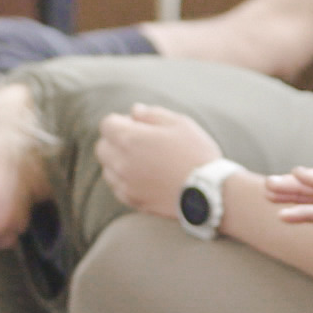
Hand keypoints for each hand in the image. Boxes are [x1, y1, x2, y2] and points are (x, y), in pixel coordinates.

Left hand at [95, 104, 221, 218]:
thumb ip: (152, 114)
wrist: (209, 191)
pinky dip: (125, 181)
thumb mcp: (180, 123)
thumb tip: (134, 111)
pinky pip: (118, 188)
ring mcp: (125, 184)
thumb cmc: (196, 153)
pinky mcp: (133, 201)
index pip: (107, 124)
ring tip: (143, 161)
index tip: (137, 124)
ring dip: (118, 162)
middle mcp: (121, 162)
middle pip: (102, 147)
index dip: (121, 121)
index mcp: (130, 139)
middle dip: (115, 141)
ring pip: (107, 169)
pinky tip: (144, 178)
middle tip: (139, 142)